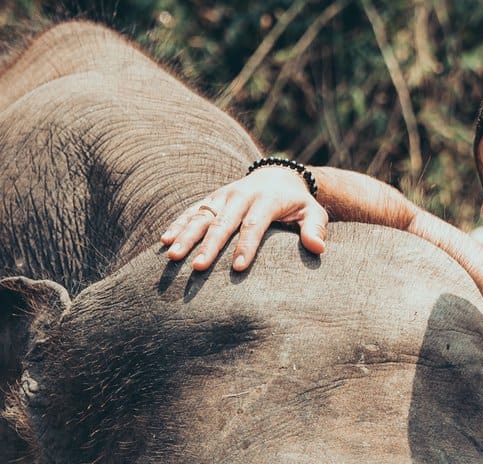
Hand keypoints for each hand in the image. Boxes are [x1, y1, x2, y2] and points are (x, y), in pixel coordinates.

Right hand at [161, 166, 328, 272]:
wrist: (279, 176)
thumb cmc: (298, 203)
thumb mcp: (313, 212)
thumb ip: (315, 228)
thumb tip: (318, 248)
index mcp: (266, 199)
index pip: (254, 224)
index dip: (246, 246)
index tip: (237, 268)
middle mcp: (240, 194)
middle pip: (223, 222)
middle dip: (209, 246)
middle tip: (198, 268)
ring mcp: (223, 196)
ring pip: (201, 216)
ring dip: (185, 236)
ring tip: (171, 256)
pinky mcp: (211, 199)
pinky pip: (191, 211)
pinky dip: (177, 224)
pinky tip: (164, 242)